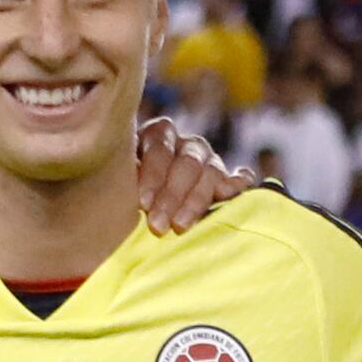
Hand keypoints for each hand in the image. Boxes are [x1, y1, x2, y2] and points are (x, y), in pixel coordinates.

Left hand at [133, 115, 254, 233]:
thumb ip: (126, 176)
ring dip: (195, 202)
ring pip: (211, 172)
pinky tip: (230, 194)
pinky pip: (239, 179)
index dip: (153, 176)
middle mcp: (187, 144)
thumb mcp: (121, 177)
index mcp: (159, 134)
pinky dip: (237, 186)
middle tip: (158, 225)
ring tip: (180, 227)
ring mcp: (210, 161)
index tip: (142, 203)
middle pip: (188, 163)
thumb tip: (132, 190)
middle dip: (172, 196)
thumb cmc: (127, 190)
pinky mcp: (227, 180)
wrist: (149, 207)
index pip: (160, 149)